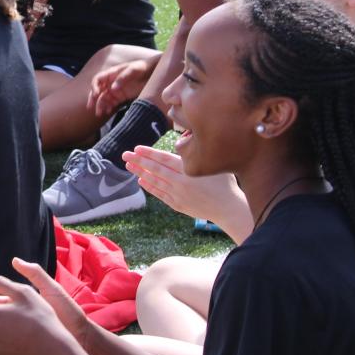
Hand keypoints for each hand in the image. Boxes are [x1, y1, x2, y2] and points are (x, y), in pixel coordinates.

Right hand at [87, 59, 153, 117]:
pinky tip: (108, 112)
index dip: (94, 87)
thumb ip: (123, 78)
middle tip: (90, 107)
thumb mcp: (134, 70)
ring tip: (99, 113)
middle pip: (98, 90)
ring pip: (104, 98)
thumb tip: (113, 89)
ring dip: (100, 105)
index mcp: (112, 73)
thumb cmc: (143, 67)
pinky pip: (112, 103)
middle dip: (93, 99)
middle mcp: (112, 82)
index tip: (96, 95)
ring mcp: (116, 90)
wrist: (154, 72)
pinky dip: (108, 107)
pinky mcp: (122, 97)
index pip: (98, 79)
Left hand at [124, 146, 248, 232]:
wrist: (229, 209)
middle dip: (139, 161)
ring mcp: (178, 195)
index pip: (164, 159)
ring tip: (129, 165)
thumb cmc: (224, 183)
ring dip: (141, 172)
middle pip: (155, 170)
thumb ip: (194, 156)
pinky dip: (150, 187)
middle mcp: (180, 183)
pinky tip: (142, 180)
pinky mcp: (178, 205)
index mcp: (189, 171)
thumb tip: (179, 145)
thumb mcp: (211, 164)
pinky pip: (160, 194)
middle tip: (124, 155)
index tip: (136, 148)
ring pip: (155, 182)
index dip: (149, 153)